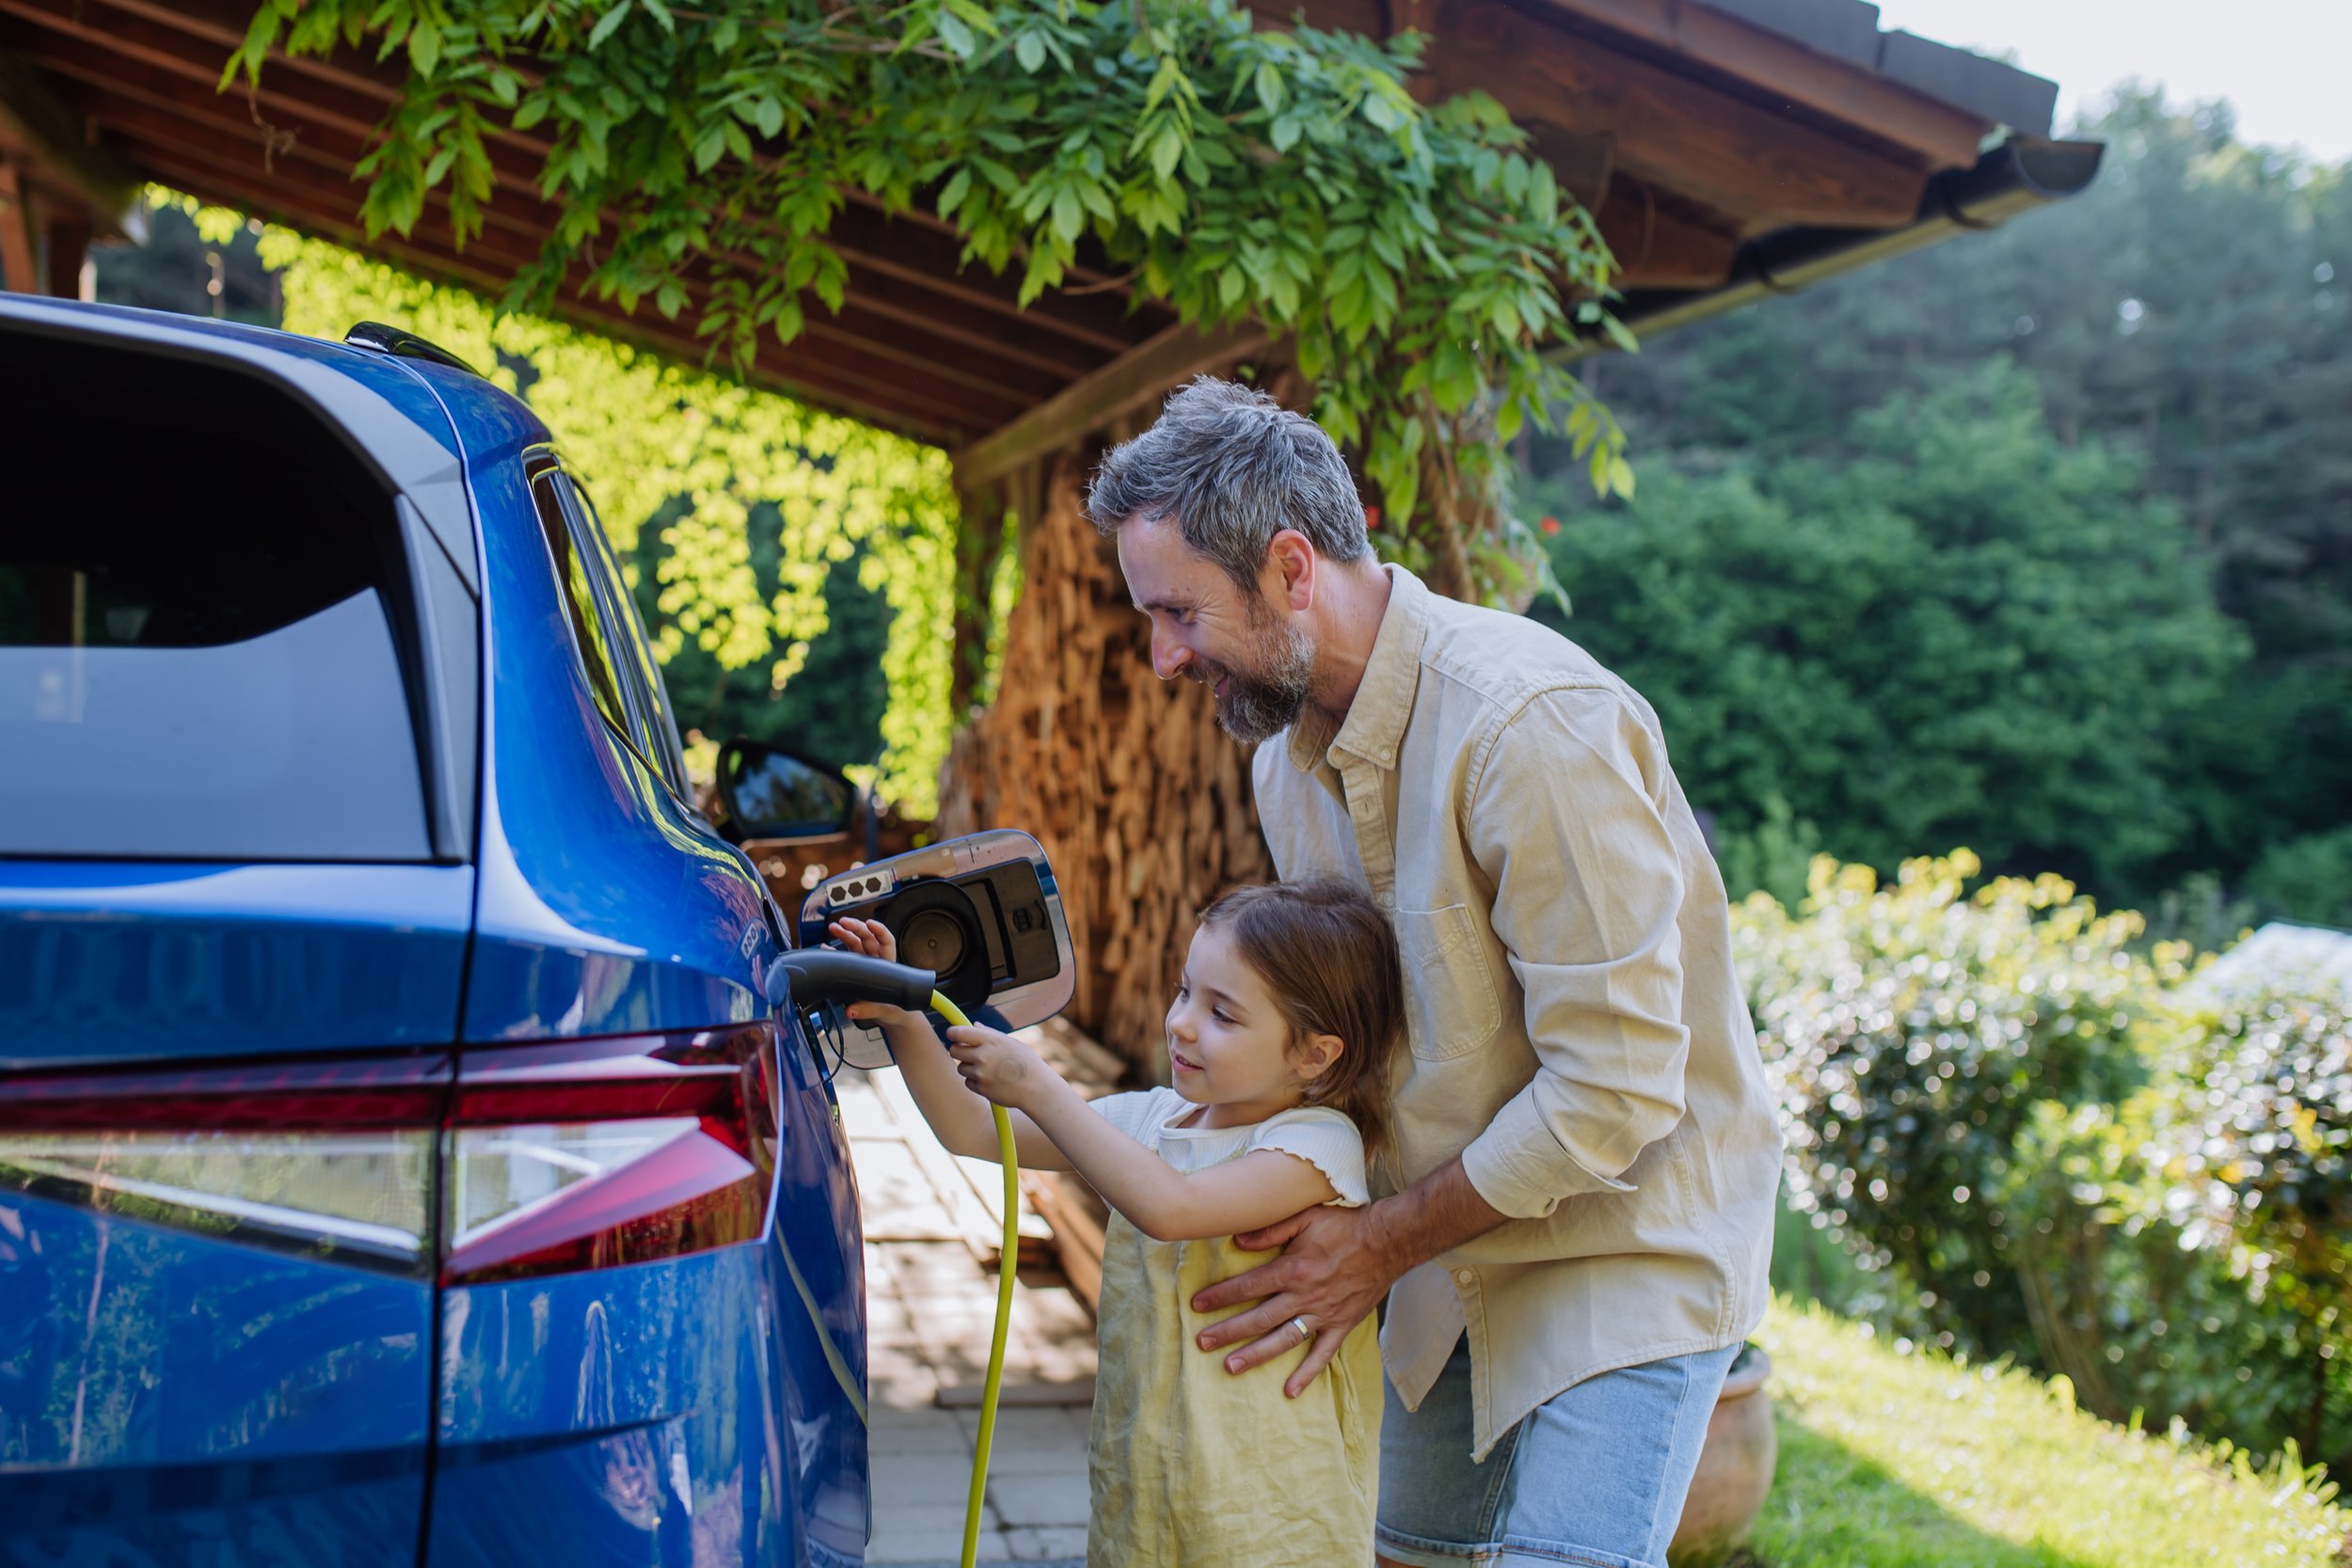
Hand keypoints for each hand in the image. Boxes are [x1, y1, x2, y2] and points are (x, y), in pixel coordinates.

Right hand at [828, 918, 921, 1026]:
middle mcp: (876, 961)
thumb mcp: (884, 1011)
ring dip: (844, 934)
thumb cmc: (893, 1009)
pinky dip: (834, 952)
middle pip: (867, 938)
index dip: (879, 931)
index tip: (870, 924)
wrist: (890, 1016)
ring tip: (833, 928)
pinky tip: (825, 948)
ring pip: (855, 944)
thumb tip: (851, 1011)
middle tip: (843, 923)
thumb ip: (868, 1010)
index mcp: (888, 965)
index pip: (886, 942)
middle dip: (855, 928)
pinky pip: (844, 957)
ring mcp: (864, 964)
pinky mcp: (854, 970)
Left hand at [945, 1024, 1057, 1111]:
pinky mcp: (981, 1088)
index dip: (952, 1032)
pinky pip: (968, 1082)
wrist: (1036, 1088)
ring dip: (969, 1067)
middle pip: (954, 1050)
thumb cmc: (1027, 1063)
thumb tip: (974, 1026)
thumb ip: (990, 1034)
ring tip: (987, 1068)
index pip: (959, 1032)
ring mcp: (981, 1074)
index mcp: (991, 1041)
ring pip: (961, 1067)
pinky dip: (975, 1081)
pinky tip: (991, 1079)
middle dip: (958, 1050)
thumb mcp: (1011, 1043)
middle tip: (968, 1052)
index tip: (952, 1034)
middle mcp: (983, 1056)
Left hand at [1190, 1202, 1402, 1398]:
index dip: (1220, 1295)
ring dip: (1256, 1355)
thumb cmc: (1346, 1226)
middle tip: (1202, 1342)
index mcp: (1293, 1269)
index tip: (1197, 1305)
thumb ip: (1271, 1229)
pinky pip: (1322, 1355)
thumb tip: (1237, 1240)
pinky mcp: (1341, 1325)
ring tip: (1231, 1367)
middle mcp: (1305, 1296)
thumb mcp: (1306, 1216)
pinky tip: (1289, 1392)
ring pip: (1284, 1340)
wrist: (1388, 1241)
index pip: (1248, 1286)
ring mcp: (1324, 1314)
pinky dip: (1307, 1374)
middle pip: (1259, 1318)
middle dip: (1228, 1331)